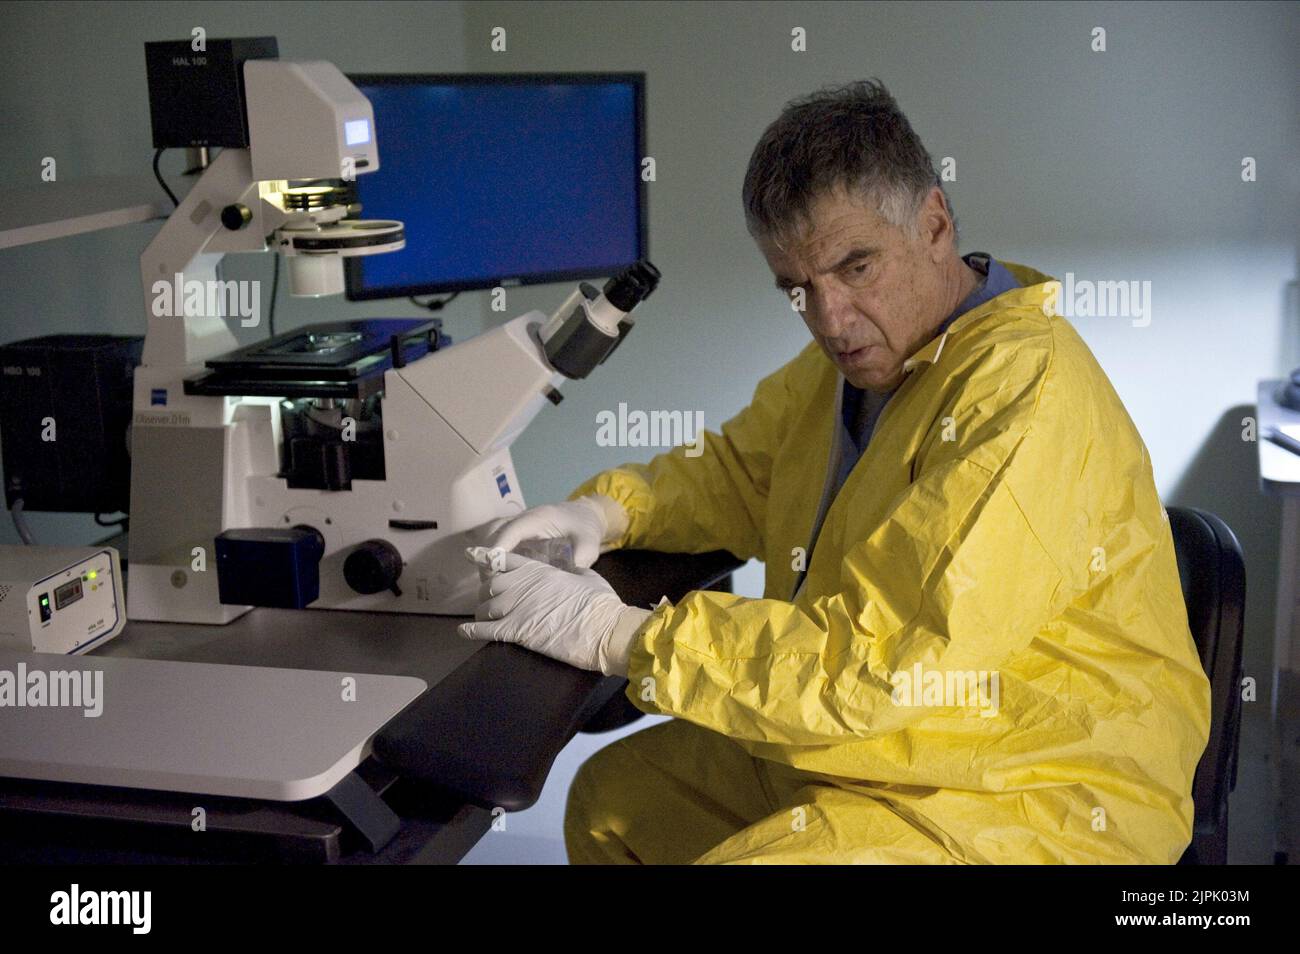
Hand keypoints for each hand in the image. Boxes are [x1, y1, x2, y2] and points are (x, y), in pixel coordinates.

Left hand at [458, 546, 650, 675]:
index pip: (506, 561)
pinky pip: (486, 630)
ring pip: (485, 607)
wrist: (604, 629)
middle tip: (488, 600)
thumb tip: (572, 570)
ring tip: (481, 619)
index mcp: (540, 570)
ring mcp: (518, 608)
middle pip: (491, 584)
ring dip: (482, 613)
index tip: (475, 558)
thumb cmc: (600, 603)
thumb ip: (572, 571)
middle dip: (487, 592)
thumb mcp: (587, 577)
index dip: (488, 560)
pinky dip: (472, 631)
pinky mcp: (518, 631)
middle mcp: (523, 585)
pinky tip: (464, 632)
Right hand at [475, 495, 627, 568]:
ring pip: (492, 538)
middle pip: (495, 534)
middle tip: (489, 583)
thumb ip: (581, 558)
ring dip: (488, 559)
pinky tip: (497, 580)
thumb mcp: (589, 543)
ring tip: (490, 585)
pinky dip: (493, 560)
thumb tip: (568, 579)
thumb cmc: (585, 529)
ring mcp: (517, 526)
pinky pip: (498, 544)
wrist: (585, 516)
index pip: (512, 530)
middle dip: (488, 557)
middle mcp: (523, 519)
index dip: (498, 547)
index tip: (490, 567)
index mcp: (539, 518)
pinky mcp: (516, 536)